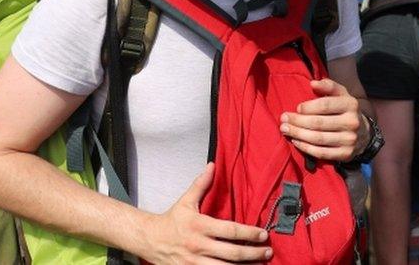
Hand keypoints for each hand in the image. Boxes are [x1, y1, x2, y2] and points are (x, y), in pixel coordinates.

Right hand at [142, 163, 270, 263]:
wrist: (150, 240)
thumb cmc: (172, 220)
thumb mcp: (186, 200)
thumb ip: (201, 184)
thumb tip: (212, 164)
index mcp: (199, 225)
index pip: (231, 230)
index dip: (250, 233)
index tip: (263, 234)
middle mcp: (199, 245)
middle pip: (233, 253)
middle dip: (253, 253)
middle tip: (267, 252)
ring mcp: (195, 262)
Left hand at [280, 78, 367, 161]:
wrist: (364, 134)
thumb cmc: (345, 110)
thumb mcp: (341, 94)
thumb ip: (328, 86)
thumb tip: (313, 83)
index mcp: (350, 104)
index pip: (325, 105)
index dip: (308, 107)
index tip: (297, 108)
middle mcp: (352, 122)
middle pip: (319, 123)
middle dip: (297, 121)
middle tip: (283, 119)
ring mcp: (349, 140)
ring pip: (318, 138)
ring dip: (298, 134)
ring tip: (285, 130)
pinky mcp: (345, 154)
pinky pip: (322, 153)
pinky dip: (306, 148)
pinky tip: (296, 142)